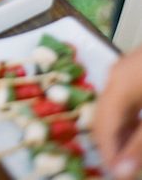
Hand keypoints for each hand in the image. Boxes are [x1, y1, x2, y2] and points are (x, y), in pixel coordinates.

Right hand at [93, 46, 141, 178]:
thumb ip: (139, 146)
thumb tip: (120, 171)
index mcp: (118, 85)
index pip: (102, 126)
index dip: (108, 154)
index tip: (118, 176)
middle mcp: (116, 76)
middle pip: (106, 115)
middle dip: (114, 144)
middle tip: (126, 169)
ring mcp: (127, 71)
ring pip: (116, 108)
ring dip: (123, 133)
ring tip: (134, 156)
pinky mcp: (138, 72)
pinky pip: (126, 100)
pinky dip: (131, 120)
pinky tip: (139, 134)